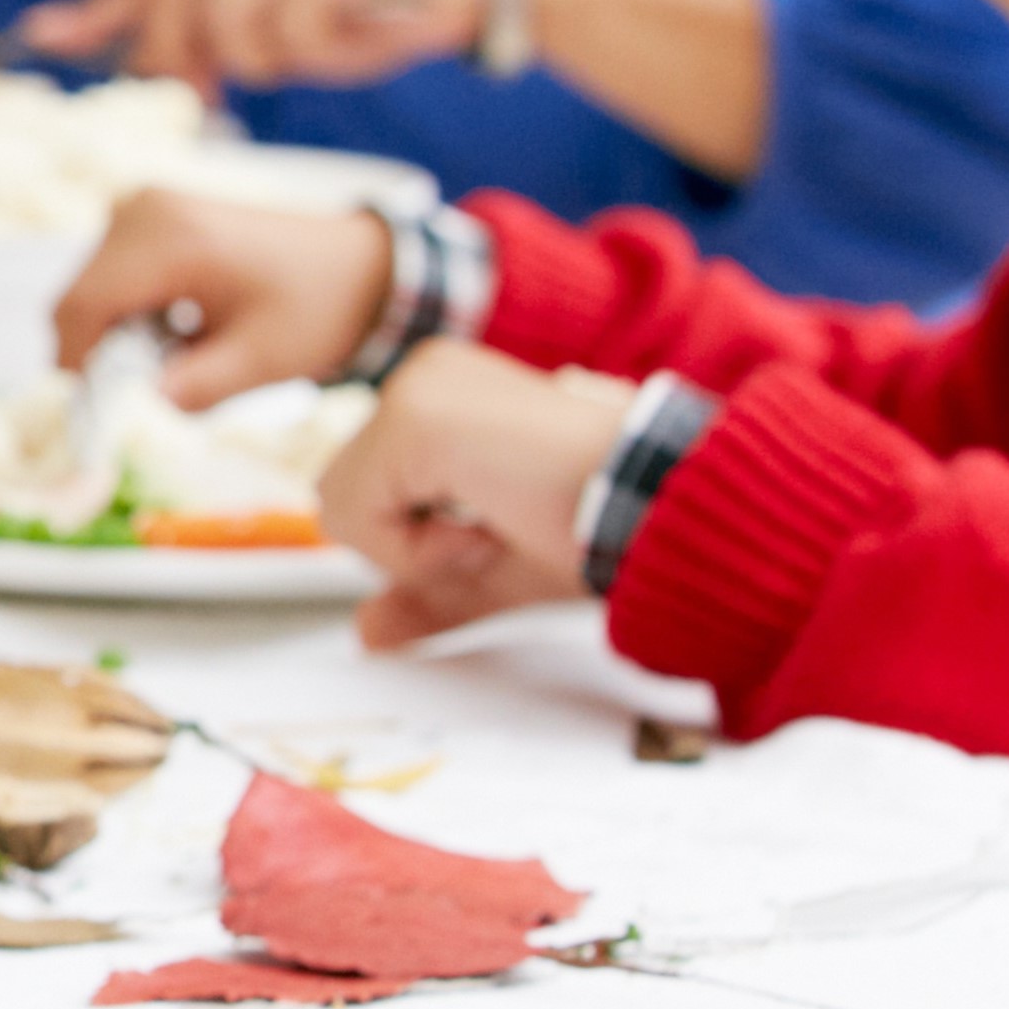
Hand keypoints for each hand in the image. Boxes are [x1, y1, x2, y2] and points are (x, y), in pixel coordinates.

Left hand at [15, 0, 480, 87]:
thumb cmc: (377, 4)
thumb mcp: (293, 12)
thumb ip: (229, 29)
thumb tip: (167, 71)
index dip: (96, 11)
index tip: (38, 34)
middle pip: (176, 7)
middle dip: (180, 62)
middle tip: (208, 98)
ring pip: (232, 31)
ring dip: (269, 61)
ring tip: (322, 46)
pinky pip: (290, 37)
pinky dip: (319, 54)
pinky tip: (356, 34)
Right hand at [52, 187, 393, 406]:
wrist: (356, 264)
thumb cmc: (316, 307)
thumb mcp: (262, 361)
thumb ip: (195, 388)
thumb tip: (140, 406)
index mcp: (168, 238)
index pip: (81, 307)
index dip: (80, 366)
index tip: (108, 413)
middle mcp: (142, 211)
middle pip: (78, 300)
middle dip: (103, 354)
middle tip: (161, 384)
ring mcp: (143, 208)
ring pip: (88, 292)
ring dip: (117, 336)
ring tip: (181, 353)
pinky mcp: (149, 218)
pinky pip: (109, 277)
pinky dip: (130, 314)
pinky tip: (179, 329)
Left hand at [314, 342, 630, 649]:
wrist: (669, 505)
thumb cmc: (604, 527)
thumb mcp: (497, 570)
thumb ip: (426, 594)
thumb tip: (362, 633)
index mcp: (440, 396)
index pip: (367, 498)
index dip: (425, 545)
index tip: (501, 526)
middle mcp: (422, 375)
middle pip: (342, 501)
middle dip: (414, 547)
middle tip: (501, 527)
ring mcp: (415, 388)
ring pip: (339, 509)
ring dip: (419, 548)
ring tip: (500, 520)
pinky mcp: (415, 417)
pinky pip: (356, 516)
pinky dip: (418, 548)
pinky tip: (492, 517)